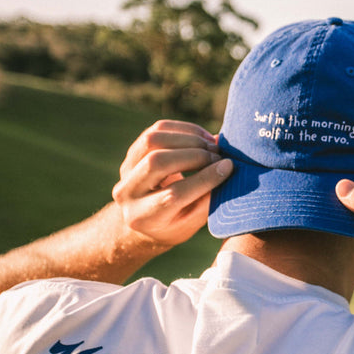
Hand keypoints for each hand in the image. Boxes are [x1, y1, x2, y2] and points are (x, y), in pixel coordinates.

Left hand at [112, 120, 233, 247]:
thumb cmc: (175, 224)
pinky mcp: (132, 151)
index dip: (204, 179)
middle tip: (219, 155)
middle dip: (194, 155)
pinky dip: (184, 129)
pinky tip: (202, 138)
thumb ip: (207, 199)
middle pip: (157, 162)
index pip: (174, 194)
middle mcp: (127, 191)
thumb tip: (226, 166)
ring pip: (153, 140)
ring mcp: (126, 168)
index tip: (228, 167)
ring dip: (188, 138)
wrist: (145, 218)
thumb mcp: (192, 222)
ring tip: (212, 145)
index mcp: (142, 217)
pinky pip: (157, 130)